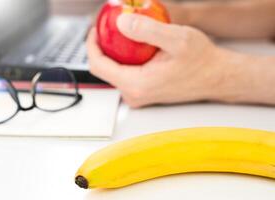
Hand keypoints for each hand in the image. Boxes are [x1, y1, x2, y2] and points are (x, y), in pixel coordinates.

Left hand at [87, 13, 222, 107]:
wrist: (216, 77)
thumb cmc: (201, 61)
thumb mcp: (177, 39)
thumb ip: (147, 30)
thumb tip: (121, 23)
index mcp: (136, 85)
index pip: (98, 65)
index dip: (92, 45)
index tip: (96, 29)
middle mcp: (134, 94)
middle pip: (104, 69)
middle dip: (103, 46)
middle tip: (110, 27)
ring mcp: (139, 95)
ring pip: (114, 71)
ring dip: (115, 51)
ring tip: (123, 34)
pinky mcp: (144, 92)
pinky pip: (125, 74)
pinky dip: (125, 58)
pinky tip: (135, 46)